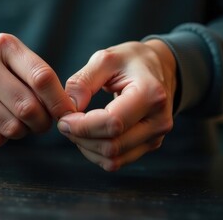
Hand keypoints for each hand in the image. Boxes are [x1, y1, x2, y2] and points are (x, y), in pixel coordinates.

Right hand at [0, 33, 74, 147]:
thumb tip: (65, 109)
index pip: (41, 78)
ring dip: (24, 131)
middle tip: (44, 121)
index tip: (68, 113)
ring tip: (22, 122)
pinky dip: (4, 137)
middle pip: (27, 107)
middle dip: (43, 121)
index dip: (60, 101)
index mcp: (3, 46)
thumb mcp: (13, 55)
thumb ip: (38, 76)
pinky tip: (1, 124)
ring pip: (11, 127)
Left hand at [58, 40, 175, 170]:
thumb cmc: (130, 61)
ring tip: (76, 127)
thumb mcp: (105, 59)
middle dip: (81, 137)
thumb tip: (69, 108)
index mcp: (151, 94)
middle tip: (65, 122)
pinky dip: (95, 153)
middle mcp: (158, 120)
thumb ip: (83, 82)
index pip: (113, 123)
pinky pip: (116, 162)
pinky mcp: (148, 145)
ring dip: (86, 147)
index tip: (63, 118)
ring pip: (113, 159)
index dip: (82, 126)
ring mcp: (155, 136)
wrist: (159, 67)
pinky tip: (88, 136)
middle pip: (112, 146)